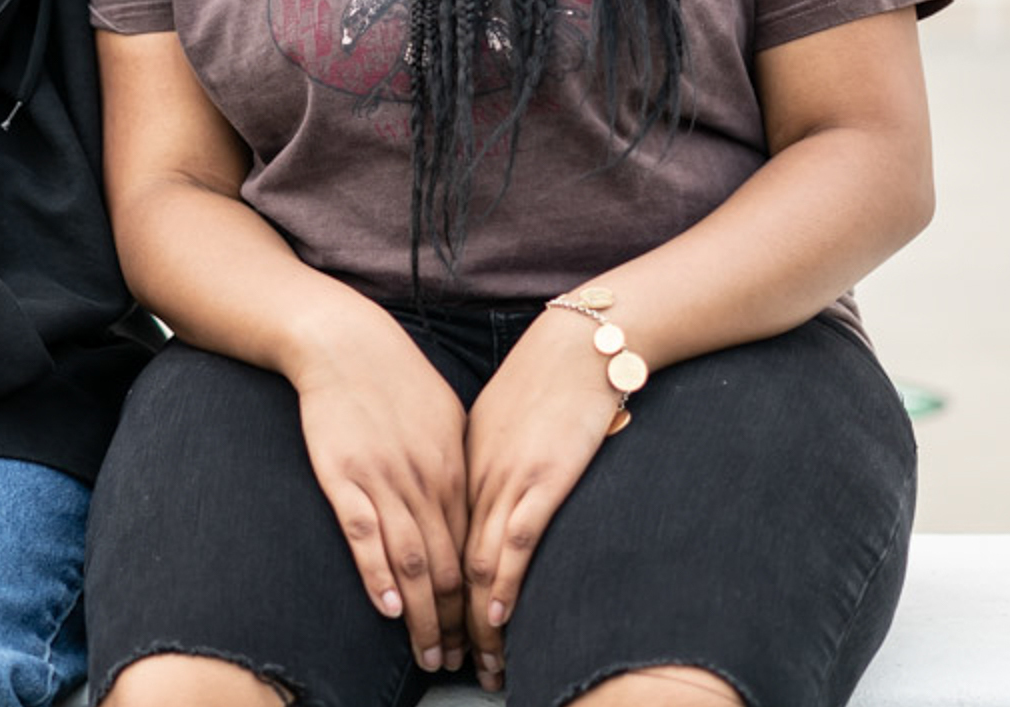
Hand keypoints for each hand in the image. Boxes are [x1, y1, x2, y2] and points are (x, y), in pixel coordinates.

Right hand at [290, 315, 469, 674]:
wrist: (345, 343)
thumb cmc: (396, 376)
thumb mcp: (445, 416)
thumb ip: (458, 463)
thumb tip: (474, 500)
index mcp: (454, 469)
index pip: (474, 549)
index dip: (479, 599)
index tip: (481, 634)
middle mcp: (425, 481)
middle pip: (449, 567)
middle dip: (456, 623)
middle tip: (458, 662)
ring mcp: (384, 480)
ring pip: (411, 562)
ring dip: (423, 617)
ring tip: (428, 656)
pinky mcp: (344, 477)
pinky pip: (365, 534)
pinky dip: (377, 575)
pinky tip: (388, 607)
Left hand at [461, 309, 620, 689]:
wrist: (576, 345)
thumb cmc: (543, 382)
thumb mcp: (498, 423)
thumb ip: (486, 462)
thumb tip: (482, 493)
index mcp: (463, 466)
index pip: (438, 542)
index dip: (434, 591)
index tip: (434, 629)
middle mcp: (478, 478)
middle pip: (452, 562)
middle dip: (450, 620)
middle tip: (447, 664)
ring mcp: (510, 480)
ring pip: (480, 561)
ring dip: (476, 619)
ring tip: (478, 663)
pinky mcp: (545, 479)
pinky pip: (517, 540)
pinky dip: (504, 582)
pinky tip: (497, 615)